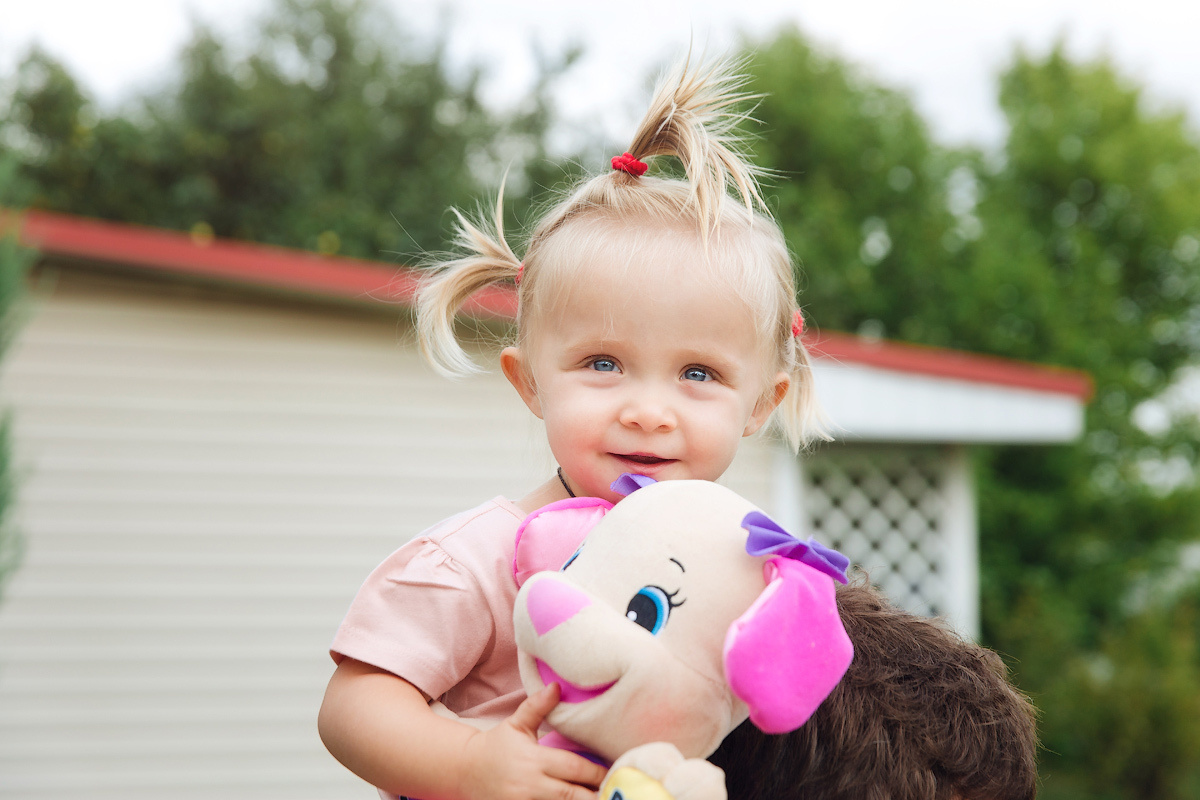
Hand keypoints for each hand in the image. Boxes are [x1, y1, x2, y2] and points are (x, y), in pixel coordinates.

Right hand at [458, 683, 607, 799]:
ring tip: (602, 799)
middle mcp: (529, 785)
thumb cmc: (497, 745)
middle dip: (594, 795)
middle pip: (571, 795)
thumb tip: (557, 686)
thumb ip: (538, 706)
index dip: (596, 773)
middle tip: (615, 792)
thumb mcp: (517, 724)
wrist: (464, 770)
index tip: (614, 772)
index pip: (573, 768)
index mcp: (534, 759)